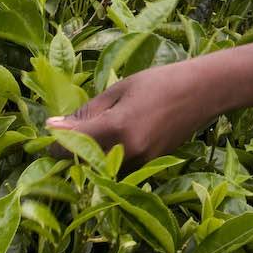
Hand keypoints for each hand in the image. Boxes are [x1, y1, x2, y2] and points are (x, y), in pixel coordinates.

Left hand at [48, 60, 211, 167]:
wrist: (204, 92)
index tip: (49, 134)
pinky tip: (112, 140)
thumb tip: (53, 126)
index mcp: (115, 129)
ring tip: (89, 135)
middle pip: (81, 164)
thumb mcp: (119, 89)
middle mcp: (127, 153)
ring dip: (88, 157)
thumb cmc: (160, 82)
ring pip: (99, 170)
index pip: (68, 147)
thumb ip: (87, 112)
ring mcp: (140, 164)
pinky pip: (118, 169)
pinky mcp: (150, 167)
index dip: (53, 143)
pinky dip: (108, 158)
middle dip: (69, 153)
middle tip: (65, 135)